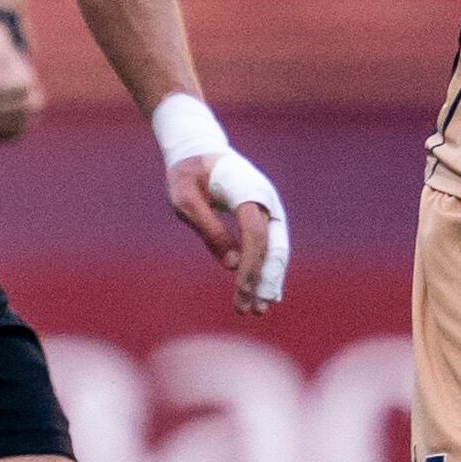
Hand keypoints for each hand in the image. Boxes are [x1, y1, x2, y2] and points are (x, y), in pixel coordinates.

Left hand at [170, 153, 289, 315]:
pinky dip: (266, 270)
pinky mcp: (263, 217)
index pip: (255, 234)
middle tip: (254, 310)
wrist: (198, 151)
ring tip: (257, 310)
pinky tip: (263, 293)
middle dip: (264, 280)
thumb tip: (231, 264)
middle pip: (273, 247)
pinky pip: (270, 247)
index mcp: (248, 190)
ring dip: (267, 281)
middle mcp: (266, 200)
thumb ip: (209, 229)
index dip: (250, 264)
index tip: (240, 290)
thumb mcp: (185, 200)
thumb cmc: (187, 174)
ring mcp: (269, 208)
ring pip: (275, 250)